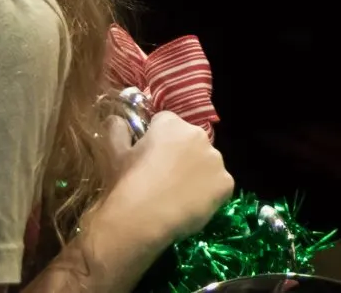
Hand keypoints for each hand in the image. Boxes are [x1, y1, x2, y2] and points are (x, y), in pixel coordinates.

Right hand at [105, 110, 234, 247]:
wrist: (140, 220)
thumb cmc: (126, 184)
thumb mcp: (115, 154)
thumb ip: (117, 131)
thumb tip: (115, 119)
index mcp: (172, 124)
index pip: (167, 124)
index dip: (157, 141)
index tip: (149, 159)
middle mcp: (198, 135)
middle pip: (191, 142)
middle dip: (180, 155)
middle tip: (163, 178)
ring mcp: (215, 159)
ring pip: (207, 163)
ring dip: (196, 173)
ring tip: (176, 195)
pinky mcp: (226, 183)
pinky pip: (218, 185)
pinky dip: (208, 194)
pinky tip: (190, 205)